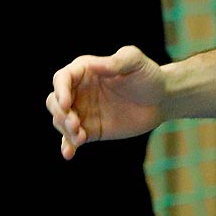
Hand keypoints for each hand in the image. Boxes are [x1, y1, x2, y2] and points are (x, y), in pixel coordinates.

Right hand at [48, 46, 169, 159]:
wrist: (161, 100)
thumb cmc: (148, 75)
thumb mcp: (135, 62)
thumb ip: (115, 62)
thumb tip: (93, 66)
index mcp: (85, 70)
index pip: (62, 79)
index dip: (60, 91)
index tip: (66, 104)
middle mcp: (79, 91)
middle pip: (54, 101)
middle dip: (60, 113)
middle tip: (75, 123)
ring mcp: (83, 111)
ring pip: (60, 121)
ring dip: (65, 130)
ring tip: (81, 137)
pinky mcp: (90, 130)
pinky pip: (72, 139)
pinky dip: (67, 146)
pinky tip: (69, 154)